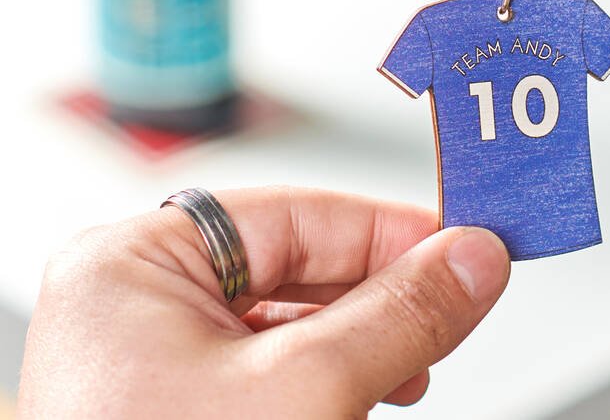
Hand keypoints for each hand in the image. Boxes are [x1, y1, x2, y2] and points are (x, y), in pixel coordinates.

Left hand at [17, 187, 509, 418]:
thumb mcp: (302, 392)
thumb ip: (399, 316)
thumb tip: (471, 260)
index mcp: (134, 263)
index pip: (297, 211)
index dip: (392, 228)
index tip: (464, 245)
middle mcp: (137, 302)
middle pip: (298, 265)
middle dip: (382, 295)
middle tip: (456, 302)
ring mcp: (152, 359)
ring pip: (292, 320)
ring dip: (364, 342)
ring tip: (415, 367)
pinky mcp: (176, 404)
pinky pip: (271, 367)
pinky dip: (330, 378)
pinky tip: (371, 394)